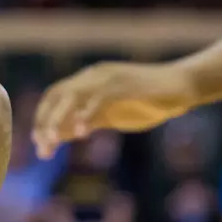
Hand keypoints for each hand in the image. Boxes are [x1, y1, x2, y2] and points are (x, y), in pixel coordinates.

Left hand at [33, 61, 198, 157]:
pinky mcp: (125, 85)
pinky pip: (99, 99)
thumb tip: (63, 135)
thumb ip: (89, 121)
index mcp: (89, 80)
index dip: (42, 117)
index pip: (55, 94)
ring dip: (58, 119)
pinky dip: (86, 115)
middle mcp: (95, 75)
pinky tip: (80, 133)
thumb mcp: (112, 115)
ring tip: (51, 141)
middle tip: (41, 146)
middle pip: (58, 94)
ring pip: (73, 95)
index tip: (38, 142)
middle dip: (45, 121)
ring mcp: (110, 78)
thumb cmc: (149, 101)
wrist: (183, 86)